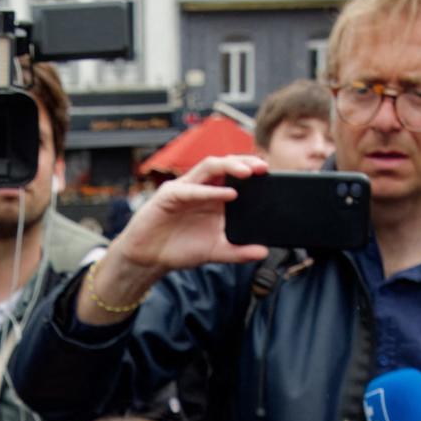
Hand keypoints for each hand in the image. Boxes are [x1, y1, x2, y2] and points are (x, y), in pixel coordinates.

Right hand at [79, 156, 272, 320]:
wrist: (148, 258)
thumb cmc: (179, 250)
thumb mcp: (215, 252)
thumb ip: (238, 252)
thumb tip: (263, 251)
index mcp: (214, 197)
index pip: (235, 176)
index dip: (252, 172)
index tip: (272, 176)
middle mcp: (201, 188)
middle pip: (225, 165)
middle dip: (245, 162)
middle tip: (264, 167)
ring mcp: (185, 188)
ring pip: (208, 167)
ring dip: (229, 166)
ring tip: (248, 173)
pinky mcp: (169, 195)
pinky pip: (191, 188)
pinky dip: (210, 190)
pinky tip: (227, 194)